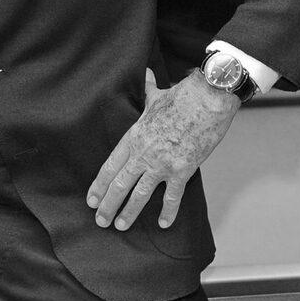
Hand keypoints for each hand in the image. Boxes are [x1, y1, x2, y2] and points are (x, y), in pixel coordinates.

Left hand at [86, 69, 238, 230]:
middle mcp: (144, 153)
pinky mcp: (183, 169)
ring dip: (129, 212)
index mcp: (134, 136)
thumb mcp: (157, 94)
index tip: (91, 200)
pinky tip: (163, 224)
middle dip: (108, 205)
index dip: (98, 185)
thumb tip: (146, 74)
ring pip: (140, 194)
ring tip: (120, 226)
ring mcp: (162, 163)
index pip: (110, 166)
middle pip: (120, 184)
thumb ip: (147, 90)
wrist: (208, 99)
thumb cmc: (182, 96)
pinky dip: (169, 212)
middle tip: (100, 221)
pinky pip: (173, 196)